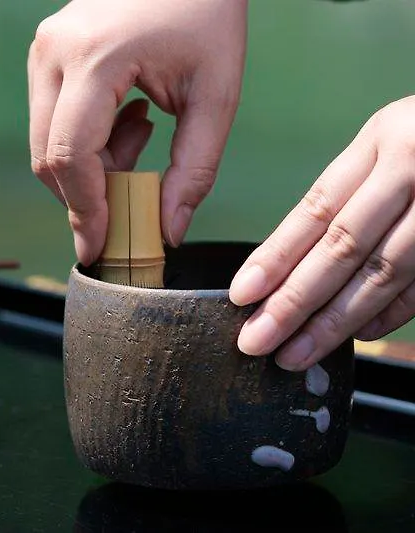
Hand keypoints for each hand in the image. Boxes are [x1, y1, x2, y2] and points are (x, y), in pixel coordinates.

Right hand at [27, 0, 246, 264]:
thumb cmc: (207, 13)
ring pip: (46, 143)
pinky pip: (51, 120)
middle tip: (136, 192)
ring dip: (89, 165)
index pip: (71, 155)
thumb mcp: (216, 94)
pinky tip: (129, 117)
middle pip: (49, 157)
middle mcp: (53, 54)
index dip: (85, 210)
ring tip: (143, 134)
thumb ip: (194, 168)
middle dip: (88, 193)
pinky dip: (84, 141)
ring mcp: (43, 51)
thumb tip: (168, 231)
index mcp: (93, 59)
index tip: (98, 249)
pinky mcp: (45, 54)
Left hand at [231, 95, 414, 370]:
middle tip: (256, 341)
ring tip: (296, 352)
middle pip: (344, 248)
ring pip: (384, 275)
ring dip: (336, 322)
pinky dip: (389, 314)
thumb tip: (287, 261)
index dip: (275, 257)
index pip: (317, 210)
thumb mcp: (392, 138)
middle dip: (294, 302)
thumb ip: (351, 189)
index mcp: (384, 140)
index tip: (241, 294)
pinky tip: (357, 336)